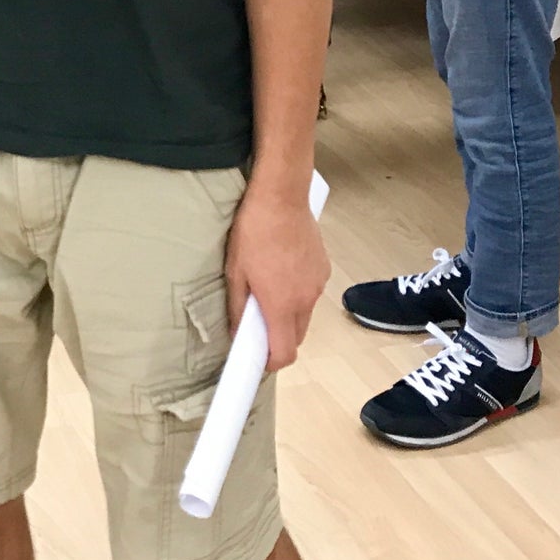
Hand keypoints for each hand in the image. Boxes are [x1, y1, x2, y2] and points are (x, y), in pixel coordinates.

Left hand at [224, 181, 329, 372]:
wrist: (281, 196)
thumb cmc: (253, 231)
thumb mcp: (235, 271)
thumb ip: (238, 308)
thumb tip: (238, 333)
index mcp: (281, 305)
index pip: (284, 354)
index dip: (270, 363)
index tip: (256, 360)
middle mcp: (305, 300)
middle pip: (296, 338)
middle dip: (278, 338)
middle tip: (256, 321)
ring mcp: (318, 285)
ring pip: (304, 315)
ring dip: (288, 313)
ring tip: (268, 286)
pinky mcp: (324, 269)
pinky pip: (311, 293)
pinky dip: (298, 292)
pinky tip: (282, 269)